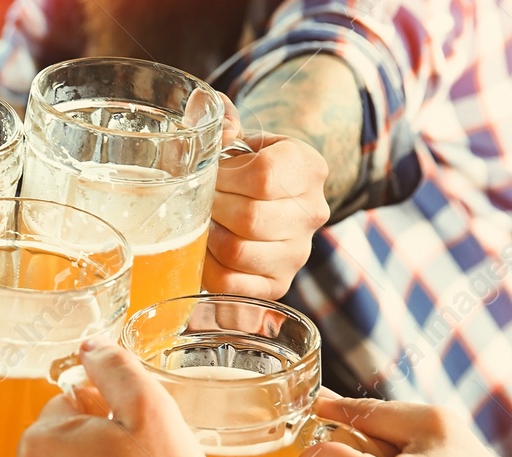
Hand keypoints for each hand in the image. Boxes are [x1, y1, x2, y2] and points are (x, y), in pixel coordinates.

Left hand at [204, 97, 328, 300]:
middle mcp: (313, 212)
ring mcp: (298, 252)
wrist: (270, 199)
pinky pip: (232, 284)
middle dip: (212, 207)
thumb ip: (222, 118)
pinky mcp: (279, 284)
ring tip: (201, 222)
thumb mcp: (242, 132)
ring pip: (237, 251)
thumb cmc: (248, 164)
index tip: (211, 174)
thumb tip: (218, 127)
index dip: (224, 177)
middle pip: (249, 218)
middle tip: (198, 201)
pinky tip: (205, 250)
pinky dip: (207, 268)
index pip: (263, 176)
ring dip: (207, 237)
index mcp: (308, 167)